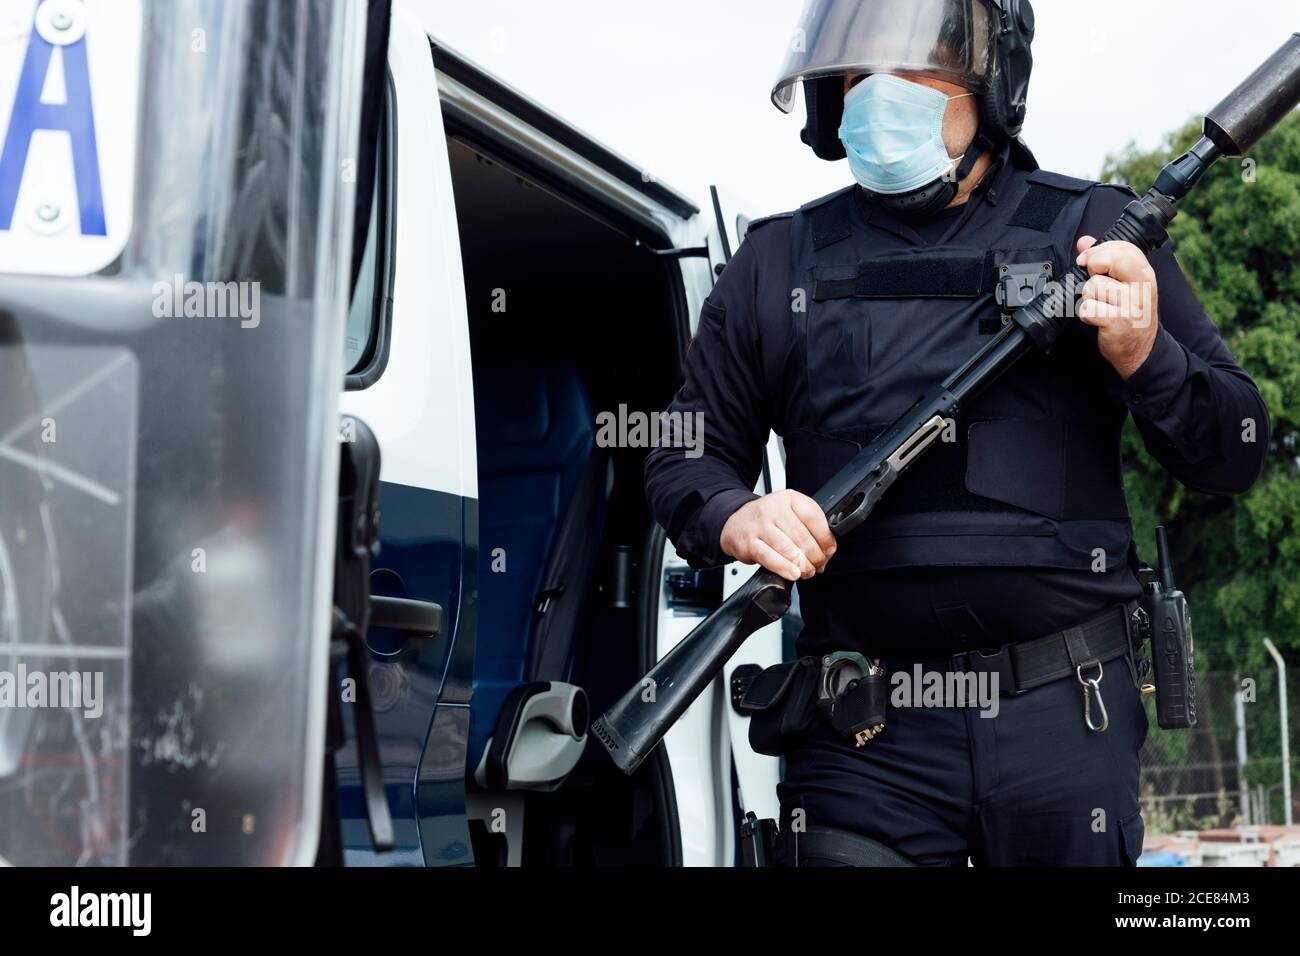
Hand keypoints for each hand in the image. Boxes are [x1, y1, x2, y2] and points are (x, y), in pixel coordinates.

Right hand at [720, 489, 836, 581]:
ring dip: (802, 565)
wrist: (737, 523)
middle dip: (815, 555)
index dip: (825, 538)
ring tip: (807, 571)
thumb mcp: (790, 513)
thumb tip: (826, 551)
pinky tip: (793, 573)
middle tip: (818, 564)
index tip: (829, 550)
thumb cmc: (767, 520)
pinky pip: (770, 558)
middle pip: (802, 536)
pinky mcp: (749, 542)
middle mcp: (773, 508)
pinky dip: (784, 568)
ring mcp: (759, 525)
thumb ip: (809, 528)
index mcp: (789, 498)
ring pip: (788, 548)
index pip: (813, 517)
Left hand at [1075, 236, 1159, 379]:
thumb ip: (1106, 260)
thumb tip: (1084, 242)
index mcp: (1144, 274)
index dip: (1099, 250)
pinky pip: (1088, 308)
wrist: (1141, 349)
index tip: (1088, 260)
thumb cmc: (1131, 314)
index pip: (1123, 248)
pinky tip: (1097, 318)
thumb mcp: (1126, 284)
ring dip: (1088, 297)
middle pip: (1109, 261)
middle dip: (1093, 269)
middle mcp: (1141, 287)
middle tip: (1094, 281)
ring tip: (1101, 306)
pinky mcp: (1117, 323)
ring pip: (1092, 287)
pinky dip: (1086, 314)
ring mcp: (1130, 306)